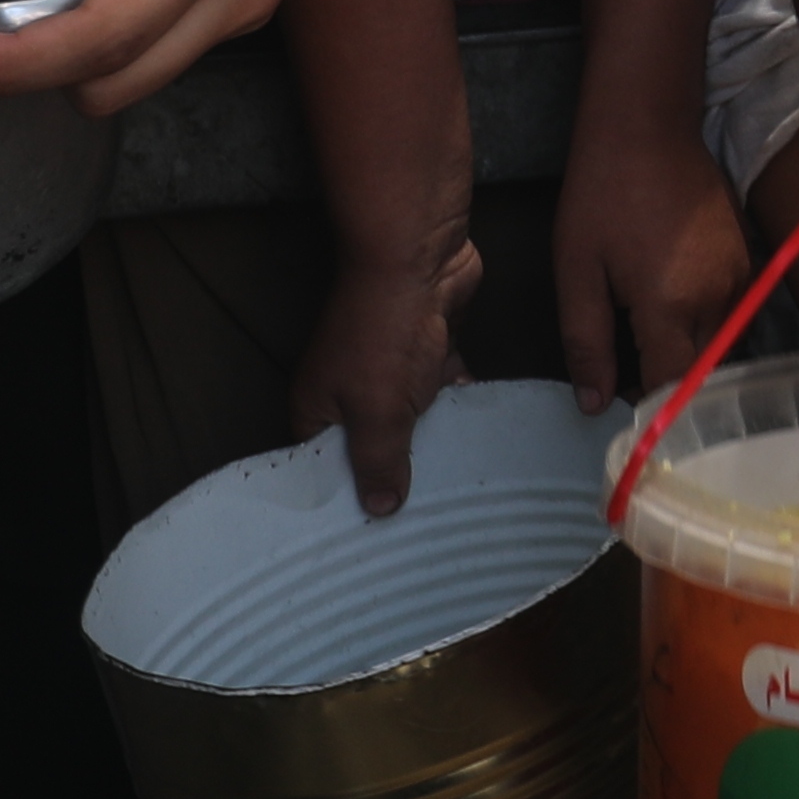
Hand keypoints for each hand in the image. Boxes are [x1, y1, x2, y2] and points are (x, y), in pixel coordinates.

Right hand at [291, 222, 474, 514]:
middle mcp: (348, 391)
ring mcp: (389, 370)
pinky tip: (481, 440)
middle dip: (394, 477)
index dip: (345, 499)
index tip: (370, 540)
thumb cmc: (386, 332)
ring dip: (432, 444)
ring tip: (455, 494)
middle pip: (368, 447)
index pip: (323, 467)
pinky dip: (458, 410)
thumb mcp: (378, 411)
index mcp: (317, 407)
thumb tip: (378, 508)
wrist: (421, 258)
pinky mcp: (428, 351)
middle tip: (421, 526)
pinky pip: (441, 393)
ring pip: (409, 422)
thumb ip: (378, 462)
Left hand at [557, 99, 757, 409]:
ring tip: (645, 338)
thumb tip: (595, 405)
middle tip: (624, 371)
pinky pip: (732, 311)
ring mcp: (739, 275)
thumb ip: (587, 343)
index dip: (649, 405)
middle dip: (668, 381)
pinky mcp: (745, 255)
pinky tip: (671, 304)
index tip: (622, 405)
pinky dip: (706, 323)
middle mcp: (718, 298)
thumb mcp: (576, 271)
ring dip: (689, 352)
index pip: (674, 386)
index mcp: (671, 307)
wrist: (647, 126)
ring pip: (722, 342)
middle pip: (703, 369)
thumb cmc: (602, 196)